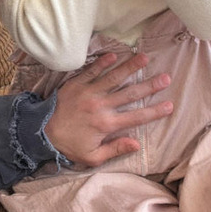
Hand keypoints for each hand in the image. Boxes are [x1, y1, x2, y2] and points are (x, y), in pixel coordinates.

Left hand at [44, 52, 172, 166]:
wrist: (40, 131)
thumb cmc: (68, 145)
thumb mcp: (92, 157)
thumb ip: (115, 149)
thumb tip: (137, 144)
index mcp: (106, 125)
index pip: (137, 117)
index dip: (155, 111)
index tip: (170, 105)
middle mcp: (101, 106)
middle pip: (130, 93)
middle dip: (150, 85)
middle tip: (166, 77)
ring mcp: (88, 92)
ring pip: (113, 77)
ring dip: (130, 67)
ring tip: (144, 57)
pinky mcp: (76, 84)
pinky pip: (91, 70)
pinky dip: (102, 62)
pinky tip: (114, 54)